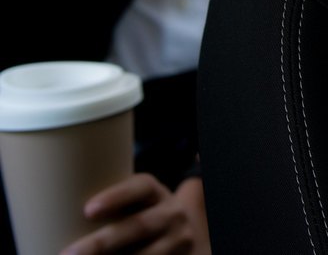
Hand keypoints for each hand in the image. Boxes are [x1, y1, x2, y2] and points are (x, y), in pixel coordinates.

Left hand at [60, 173, 208, 254]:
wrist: (180, 239)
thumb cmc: (138, 220)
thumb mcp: (134, 207)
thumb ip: (105, 212)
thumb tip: (46, 220)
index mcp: (155, 193)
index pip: (141, 187)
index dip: (117, 196)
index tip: (87, 210)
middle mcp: (172, 214)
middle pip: (138, 226)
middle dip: (101, 243)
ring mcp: (179, 240)